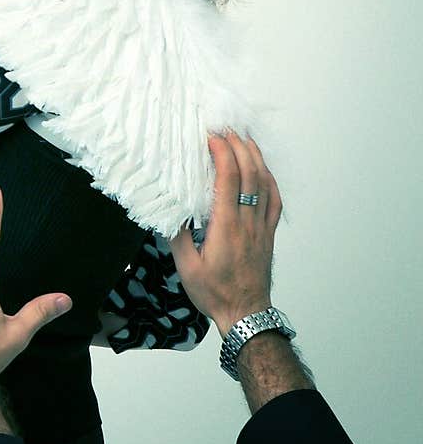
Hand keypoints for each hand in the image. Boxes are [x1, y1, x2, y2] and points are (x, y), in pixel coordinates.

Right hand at [169, 133, 282, 336]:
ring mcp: (262, 227)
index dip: (222, 153)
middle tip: (226, 129)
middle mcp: (247, 222)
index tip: (212, 137)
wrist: (246, 314)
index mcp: (226, 227)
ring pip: (265, 183)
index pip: (228, 180)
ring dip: (255, 157)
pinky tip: (263, 169)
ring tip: (244, 138)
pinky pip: (275, 200)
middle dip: (239, 146)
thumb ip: (177, 236)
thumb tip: (169, 208)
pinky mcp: (269, 233)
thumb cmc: (214, 292)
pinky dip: (270, 179)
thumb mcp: (186, 268)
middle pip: (249, 174)